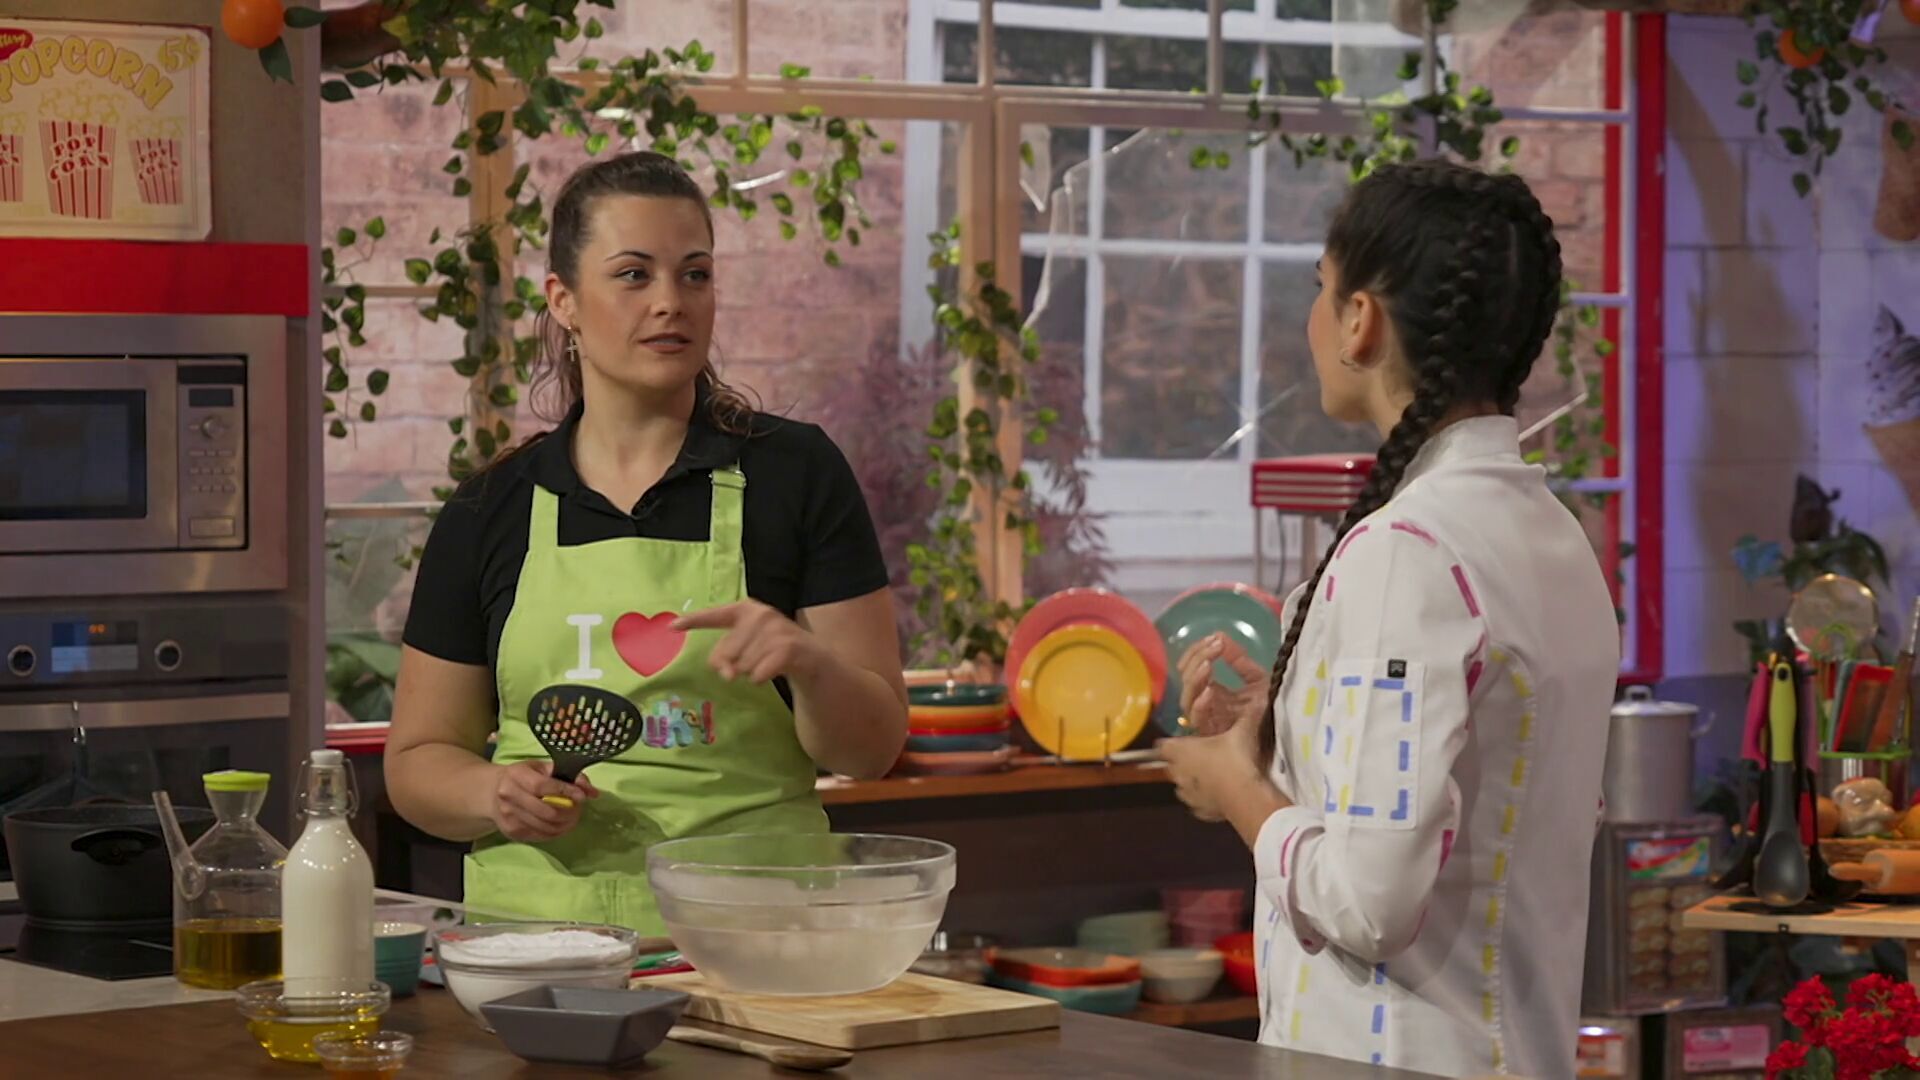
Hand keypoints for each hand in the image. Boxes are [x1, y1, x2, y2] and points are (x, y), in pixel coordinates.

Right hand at [489, 761, 598, 842]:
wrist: (492, 792)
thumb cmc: (524, 776)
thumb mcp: (544, 768)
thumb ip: (570, 776)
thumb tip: (592, 792)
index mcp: (516, 775)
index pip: (543, 786)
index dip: (565, 792)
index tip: (581, 796)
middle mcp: (508, 796)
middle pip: (546, 811)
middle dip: (569, 812)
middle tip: (579, 809)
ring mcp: (508, 816)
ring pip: (545, 827)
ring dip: (565, 824)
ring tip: (573, 817)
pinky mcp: (511, 832)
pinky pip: (541, 836)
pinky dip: (556, 832)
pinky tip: (561, 824)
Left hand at [674, 601, 824, 683]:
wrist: (813, 660)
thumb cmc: (774, 651)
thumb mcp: (747, 649)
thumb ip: (726, 656)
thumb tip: (725, 673)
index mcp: (746, 610)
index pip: (714, 615)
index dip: (692, 621)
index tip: (671, 627)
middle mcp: (761, 614)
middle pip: (726, 653)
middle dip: (735, 664)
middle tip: (753, 661)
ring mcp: (776, 629)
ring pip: (742, 666)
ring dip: (752, 672)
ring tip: (767, 664)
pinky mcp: (788, 647)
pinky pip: (758, 674)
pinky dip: (762, 678)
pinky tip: (772, 672)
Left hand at [1158, 712, 1265, 822]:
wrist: (1245, 797)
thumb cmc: (1236, 759)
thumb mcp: (1244, 732)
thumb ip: (1249, 715)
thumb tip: (1261, 698)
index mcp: (1181, 750)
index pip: (1162, 746)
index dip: (1170, 743)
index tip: (1179, 741)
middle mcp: (1178, 773)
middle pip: (1170, 765)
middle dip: (1181, 760)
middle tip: (1201, 754)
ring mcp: (1187, 794)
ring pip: (1181, 785)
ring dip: (1190, 780)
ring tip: (1210, 774)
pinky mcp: (1199, 811)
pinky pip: (1196, 803)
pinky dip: (1203, 798)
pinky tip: (1218, 794)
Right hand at [1178, 633, 1270, 736]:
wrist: (1287, 732)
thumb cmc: (1272, 710)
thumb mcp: (1256, 678)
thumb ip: (1238, 659)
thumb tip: (1220, 635)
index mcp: (1213, 692)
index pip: (1191, 669)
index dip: (1197, 651)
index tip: (1214, 638)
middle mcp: (1207, 705)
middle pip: (1186, 681)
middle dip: (1196, 658)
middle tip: (1214, 646)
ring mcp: (1209, 720)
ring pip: (1186, 699)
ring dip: (1195, 678)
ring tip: (1209, 663)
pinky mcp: (1215, 734)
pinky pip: (1198, 719)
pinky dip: (1200, 704)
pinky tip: (1211, 690)